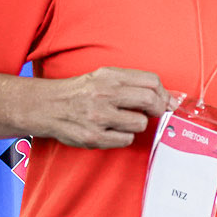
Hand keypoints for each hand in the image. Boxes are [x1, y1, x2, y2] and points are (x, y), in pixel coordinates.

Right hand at [34, 67, 177, 148]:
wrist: (46, 106)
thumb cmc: (80, 92)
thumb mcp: (103, 77)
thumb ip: (133, 84)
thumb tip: (170, 98)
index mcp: (109, 77)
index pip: (151, 81)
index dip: (163, 93)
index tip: (164, 101)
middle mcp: (104, 94)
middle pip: (151, 101)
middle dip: (157, 110)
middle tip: (150, 113)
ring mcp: (99, 117)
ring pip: (140, 124)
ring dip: (137, 124)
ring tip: (123, 120)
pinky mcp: (94, 136)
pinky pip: (126, 139)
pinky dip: (124, 136)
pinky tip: (112, 130)